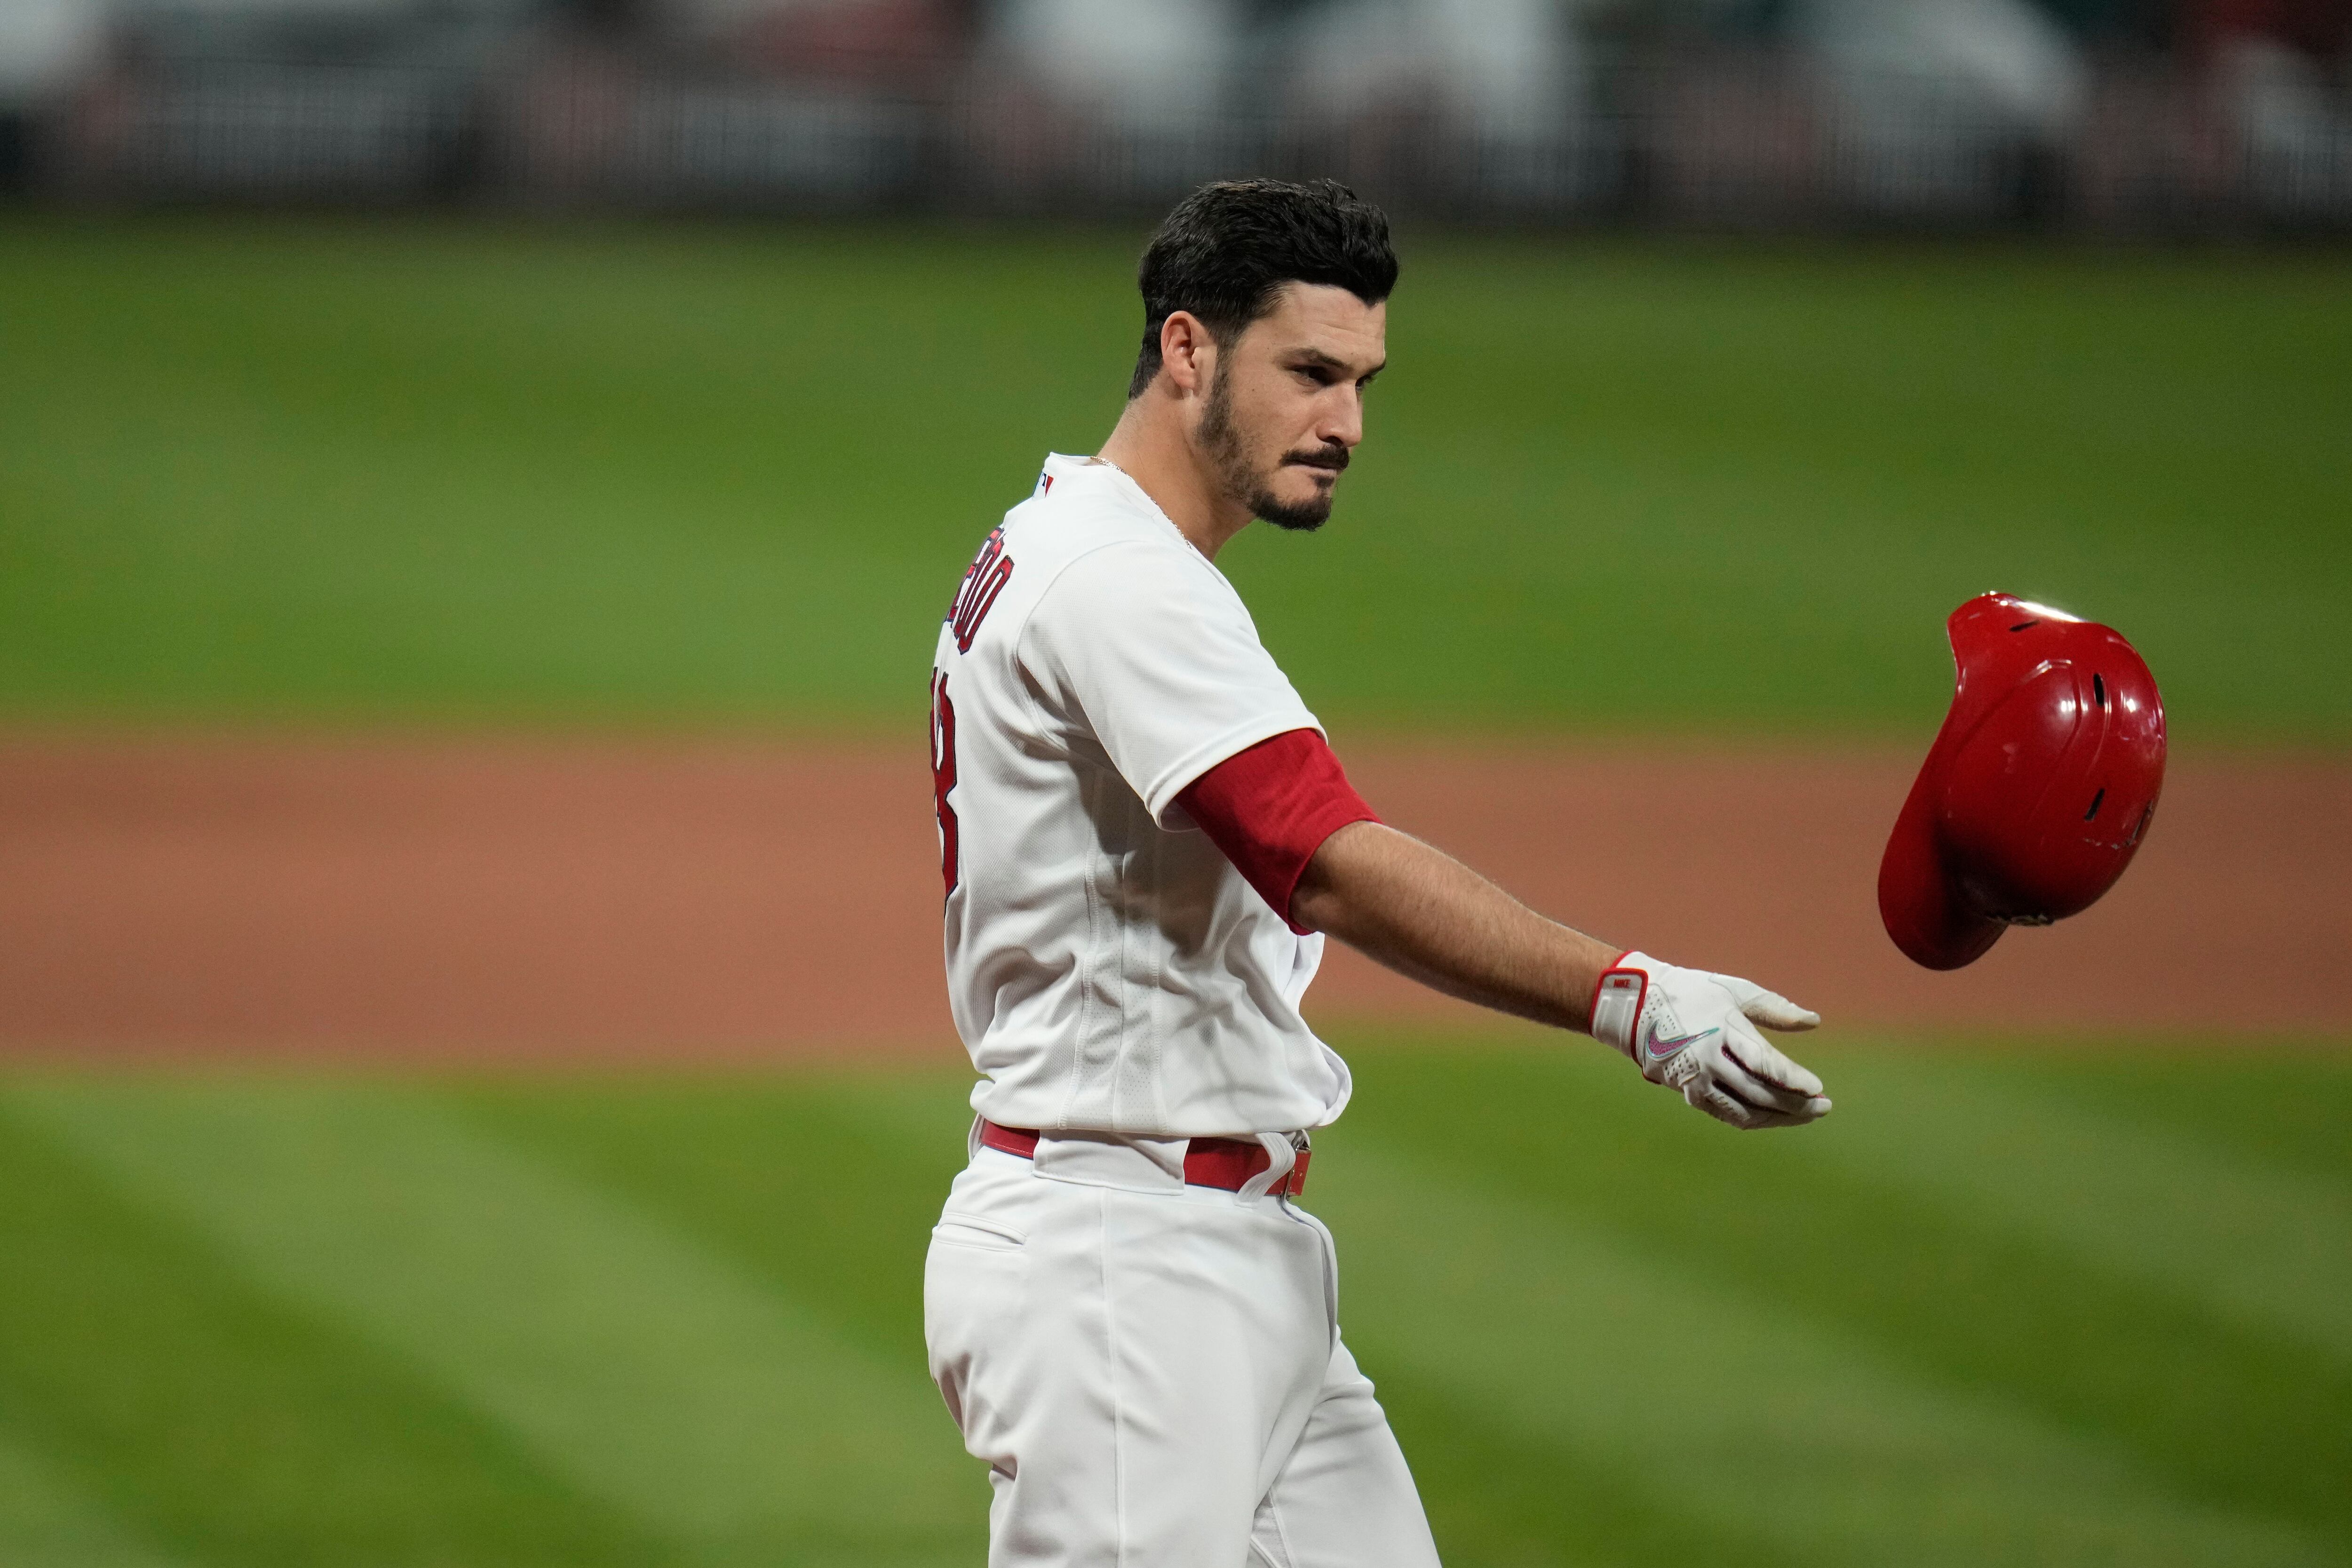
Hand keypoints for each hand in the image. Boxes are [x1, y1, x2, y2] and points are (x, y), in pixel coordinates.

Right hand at [1587, 951, 1831, 1128]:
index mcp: (1722, 1029)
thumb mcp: (1734, 991)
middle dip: (1796, 1104)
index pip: (1764, 1062)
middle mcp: (1709, 1059)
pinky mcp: (1688, 1093)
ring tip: (1806, 1114)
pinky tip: (1774, 1117)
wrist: (1636, 1007)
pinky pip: (1727, 1114)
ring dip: (1779, 1117)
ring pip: (1745, 1111)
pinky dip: (1754, 1119)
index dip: (1793, 1079)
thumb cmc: (1692, 993)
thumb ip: (1774, 1008)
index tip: (1818, 1089)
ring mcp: (1696, 1079)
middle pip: (1759, 1092)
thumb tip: (1814, 1021)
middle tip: (1823, 1106)